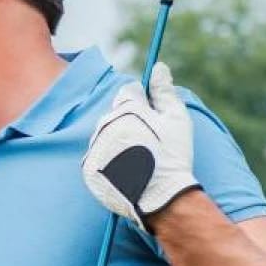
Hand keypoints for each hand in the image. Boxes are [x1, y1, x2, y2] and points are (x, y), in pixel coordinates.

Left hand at [81, 62, 198, 229]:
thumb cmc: (173, 155)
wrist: (162, 198)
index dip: (144, 102)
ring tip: (140, 158)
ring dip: (119, 141)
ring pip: (106, 135)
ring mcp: (94, 148)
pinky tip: (128, 170)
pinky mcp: (88, 169)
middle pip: (116, 114)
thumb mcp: (176, 118)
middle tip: (150, 141)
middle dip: (130, 121)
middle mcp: (104, 125)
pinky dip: (111, 160)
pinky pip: (99, 156)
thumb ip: (164, 91)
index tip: (154, 116)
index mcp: (125, 109)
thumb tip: (158, 67)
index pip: (129, 92)